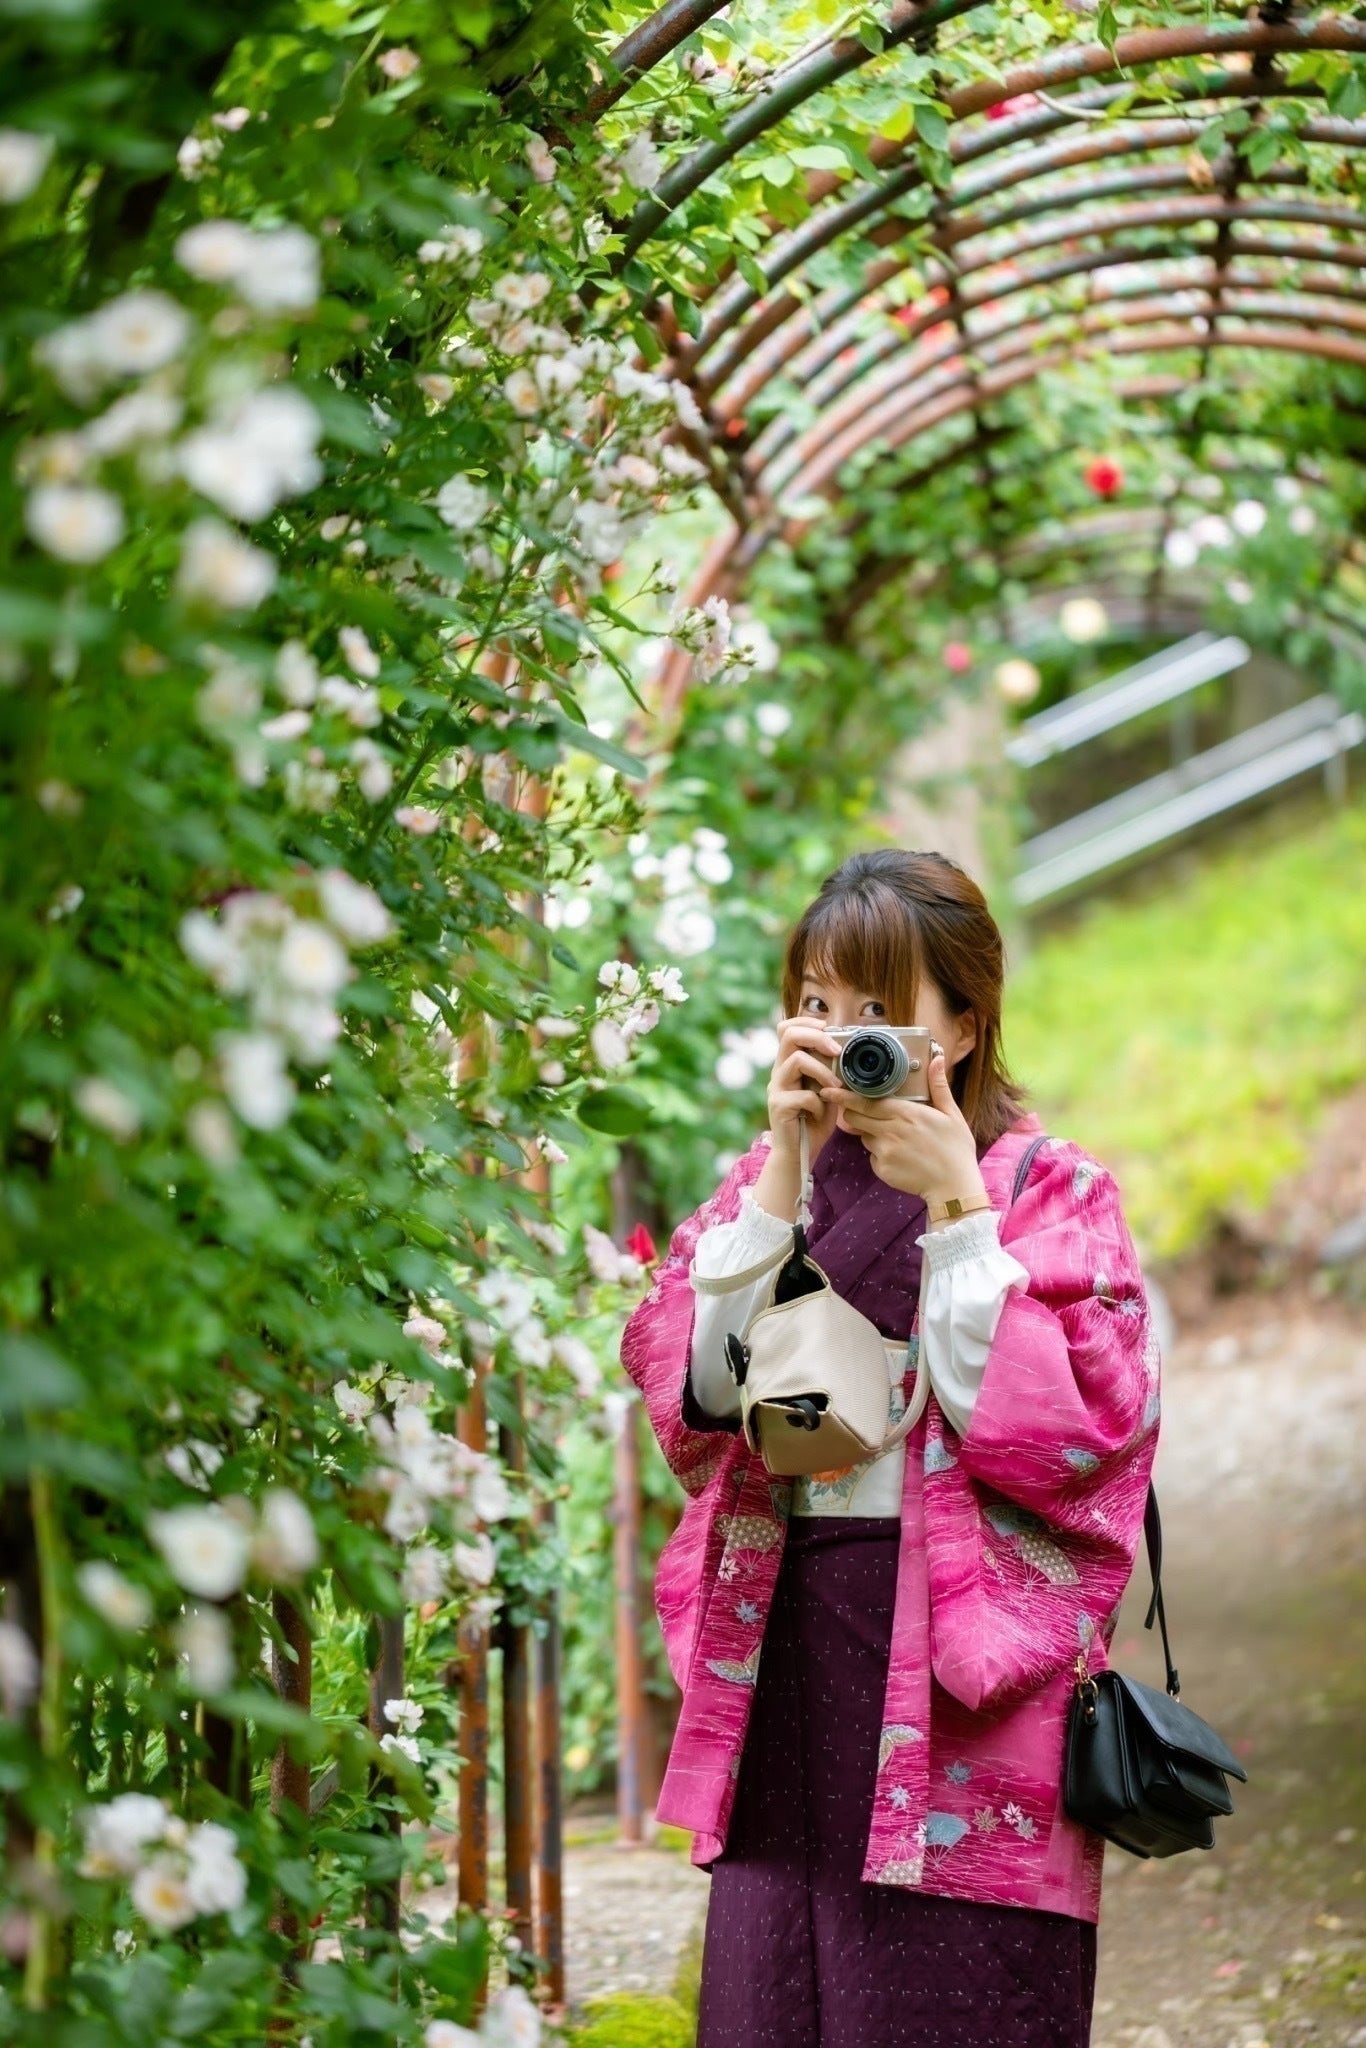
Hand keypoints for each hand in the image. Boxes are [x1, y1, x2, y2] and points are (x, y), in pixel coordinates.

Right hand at [750, 1016, 841, 1219]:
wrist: (800, 1153)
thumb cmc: (814, 1121)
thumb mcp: (826, 1090)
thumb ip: (830, 1070)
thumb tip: (848, 1050)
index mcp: (789, 1064)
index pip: (786, 1028)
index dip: (806, 1021)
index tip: (827, 1029)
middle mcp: (779, 1072)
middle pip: (787, 1034)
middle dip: (817, 1037)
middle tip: (837, 1051)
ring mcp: (776, 1088)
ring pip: (797, 1060)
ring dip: (823, 1071)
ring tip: (835, 1086)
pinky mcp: (779, 1106)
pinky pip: (803, 1094)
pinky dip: (818, 1103)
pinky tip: (820, 1113)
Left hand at [827, 1052, 986, 1210]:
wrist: (954, 1187)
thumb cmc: (956, 1149)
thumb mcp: (952, 1114)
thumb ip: (939, 1086)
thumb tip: (936, 1058)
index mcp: (906, 1113)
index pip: (866, 1102)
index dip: (846, 1096)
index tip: (830, 1091)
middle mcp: (891, 1131)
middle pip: (855, 1117)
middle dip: (852, 1113)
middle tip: (859, 1111)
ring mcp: (884, 1151)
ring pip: (864, 1136)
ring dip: (871, 1133)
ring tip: (897, 1139)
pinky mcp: (882, 1169)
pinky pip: (872, 1156)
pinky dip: (880, 1154)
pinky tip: (900, 1156)